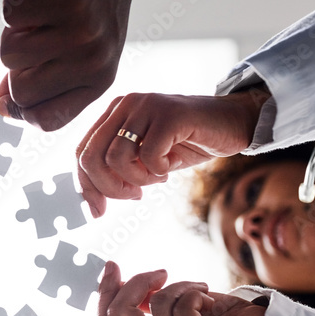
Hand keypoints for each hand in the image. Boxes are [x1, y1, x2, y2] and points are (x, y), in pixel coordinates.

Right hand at [0, 0, 141, 130]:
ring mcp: (81, 31)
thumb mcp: (74, 49)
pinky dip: (14, 0)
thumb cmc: (88, 3)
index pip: (45, 121)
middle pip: (21, 91)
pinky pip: (11, 16)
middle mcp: (94, 62)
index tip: (19, 79)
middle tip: (33, 37)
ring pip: (11, 54)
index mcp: (98, 82)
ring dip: (12, 30)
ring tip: (38, 13)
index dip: (22, 107)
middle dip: (14, 65)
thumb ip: (37, 80)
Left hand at [76, 92, 263, 216]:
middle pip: (92, 157)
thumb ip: (117, 169)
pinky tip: (170, 166)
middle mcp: (125, 104)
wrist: (232, 123)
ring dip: (137, 179)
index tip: (98, 211)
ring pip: (117, 158)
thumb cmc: (186, 143)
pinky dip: (157, 171)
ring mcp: (146, 106)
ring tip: (156, 176)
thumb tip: (91, 201)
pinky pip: (148, 155)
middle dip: (108, 188)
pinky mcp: (169, 114)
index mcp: (113, 113)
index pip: (81, 152)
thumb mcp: (144, 158)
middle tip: (133, 195)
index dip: (86, 186)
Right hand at [97, 261, 265, 315]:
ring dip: (180, 286)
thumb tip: (111, 274)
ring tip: (198, 292)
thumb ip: (142, 301)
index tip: (113, 267)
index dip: (104, 292)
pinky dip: (196, 291)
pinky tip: (208, 299)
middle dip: (136, 283)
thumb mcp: (170, 306)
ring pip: (156, 305)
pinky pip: (184, 306)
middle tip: (160, 274)